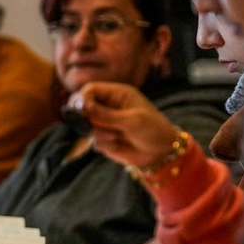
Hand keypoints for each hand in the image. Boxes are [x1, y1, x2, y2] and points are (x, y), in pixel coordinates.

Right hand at [67, 82, 181, 169]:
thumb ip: (105, 114)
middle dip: (87, 117)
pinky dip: (105, 144)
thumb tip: (81, 107)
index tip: (81, 109)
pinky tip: (119, 145)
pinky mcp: (104, 139)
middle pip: (83, 107)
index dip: (83, 98)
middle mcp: (108, 107)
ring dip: (100, 133)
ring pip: (87, 126)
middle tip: (91, 124)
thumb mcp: (132, 120)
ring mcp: (105, 123)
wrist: (163, 154)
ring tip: (118, 136)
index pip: (91, 90)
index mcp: (117, 95)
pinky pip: (94, 141)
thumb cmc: (153, 130)